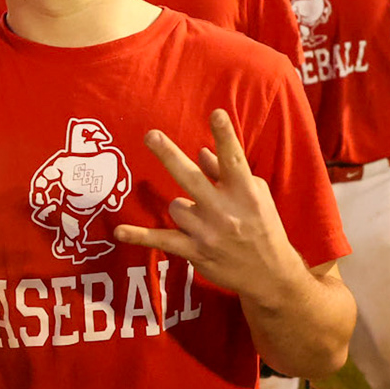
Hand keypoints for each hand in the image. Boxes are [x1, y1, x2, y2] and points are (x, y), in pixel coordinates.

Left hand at [111, 109, 303, 305]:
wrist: (270, 274)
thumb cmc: (263, 226)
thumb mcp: (256, 196)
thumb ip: (226, 174)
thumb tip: (201, 153)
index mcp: (245, 192)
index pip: (234, 159)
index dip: (225, 136)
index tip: (216, 113)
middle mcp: (225, 209)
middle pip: (191, 177)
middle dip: (170, 155)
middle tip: (150, 135)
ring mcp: (208, 232)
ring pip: (176, 206)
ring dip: (184, 209)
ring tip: (204, 221)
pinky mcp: (196, 251)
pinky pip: (162, 239)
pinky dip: (140, 236)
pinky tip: (119, 231)